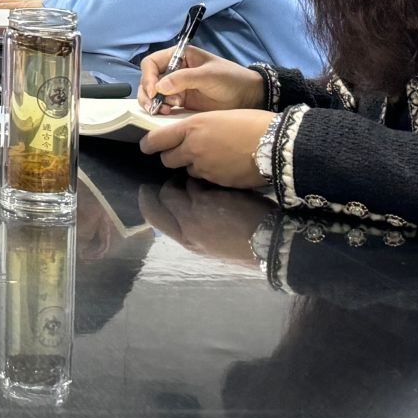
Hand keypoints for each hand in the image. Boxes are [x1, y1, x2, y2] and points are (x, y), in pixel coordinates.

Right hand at [138, 44, 261, 113]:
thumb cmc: (231, 79)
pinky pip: (163, 105)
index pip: (152, 63)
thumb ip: (183, 79)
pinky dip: (160, 110)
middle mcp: (174, 71)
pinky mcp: (181, 102)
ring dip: (153, 103)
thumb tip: (158, 87)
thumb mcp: (208, 75)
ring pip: (152, 94)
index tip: (153, 91)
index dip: (148, 77)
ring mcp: (176, 87)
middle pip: (148, 80)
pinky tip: (167, 113)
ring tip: (164, 110)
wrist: (248, 97)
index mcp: (179, 57)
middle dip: (148, 93)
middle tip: (155, 105)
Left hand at [139, 110, 276, 188]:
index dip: (149, 144)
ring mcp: (204, 168)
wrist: (277, 144)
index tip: (146, 146)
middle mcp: (193, 149)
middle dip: (171, 156)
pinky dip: (209, 173)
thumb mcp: (219, 117)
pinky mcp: (217, 182)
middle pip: (167, 159)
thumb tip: (186, 137)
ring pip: (187, 170)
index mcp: (192, 127)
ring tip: (212, 156)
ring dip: (193, 165)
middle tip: (181, 152)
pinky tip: (224, 165)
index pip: (157, 139)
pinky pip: (205, 179)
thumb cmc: (252, 123)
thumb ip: (198, 129)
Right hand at [140, 178, 269, 267]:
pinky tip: (214, 171)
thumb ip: (194, 227)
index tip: (148, 190)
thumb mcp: (211, 244)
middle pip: (164, 197)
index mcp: (186, 240)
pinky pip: (196, 180)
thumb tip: (186, 210)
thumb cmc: (244, 246)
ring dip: (186, 177)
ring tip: (199, 173)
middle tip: (178, 175)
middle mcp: (185, 226)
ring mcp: (194, 211)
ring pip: (179, 185)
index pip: (154, 217)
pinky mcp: (207, 198)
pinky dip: (203, 175)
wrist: (269, 245)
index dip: (148, 201)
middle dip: (169, 184)